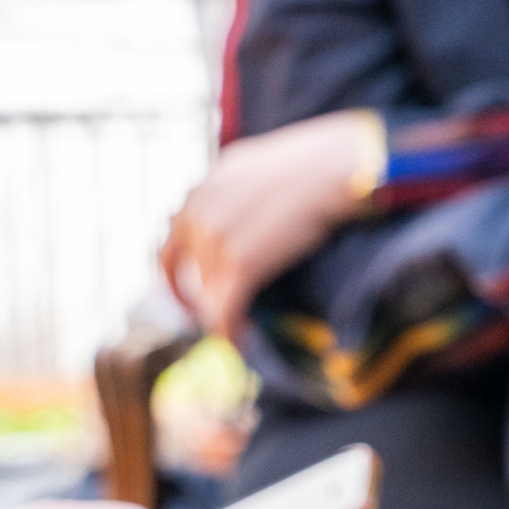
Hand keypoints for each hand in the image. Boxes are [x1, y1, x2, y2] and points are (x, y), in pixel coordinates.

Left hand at [160, 111, 377, 340]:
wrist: (333, 168)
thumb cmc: (314, 162)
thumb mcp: (258, 166)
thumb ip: (236, 191)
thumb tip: (242, 213)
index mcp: (203, 189)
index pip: (175, 240)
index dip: (179, 272)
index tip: (191, 290)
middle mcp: (199, 212)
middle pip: (188, 271)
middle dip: (199, 298)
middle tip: (217, 317)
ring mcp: (215, 239)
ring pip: (209, 294)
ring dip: (221, 317)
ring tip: (238, 333)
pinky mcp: (239, 264)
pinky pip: (225, 310)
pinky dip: (230, 332)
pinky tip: (238, 345)